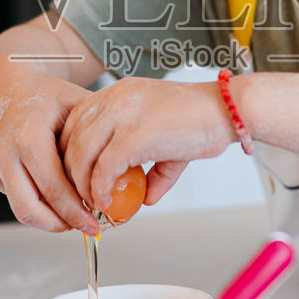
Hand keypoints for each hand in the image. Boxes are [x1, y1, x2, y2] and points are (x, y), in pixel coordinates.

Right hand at [0, 77, 99, 233]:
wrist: (7, 87)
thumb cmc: (47, 95)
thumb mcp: (78, 106)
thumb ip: (96, 138)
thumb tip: (122, 171)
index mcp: (28, 136)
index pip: (54, 188)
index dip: (76, 211)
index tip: (97, 221)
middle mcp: (5, 153)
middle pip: (32, 209)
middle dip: (63, 224)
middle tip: (87, 227)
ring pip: (22, 211)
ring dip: (50, 220)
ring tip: (75, 218)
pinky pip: (17, 198)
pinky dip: (40, 204)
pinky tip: (59, 198)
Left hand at [59, 78, 235, 212]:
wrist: (229, 110)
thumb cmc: (202, 121)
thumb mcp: (166, 140)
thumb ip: (152, 167)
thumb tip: (146, 198)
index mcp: (117, 93)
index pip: (75, 121)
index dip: (69, 152)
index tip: (76, 176)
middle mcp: (114, 98)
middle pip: (70, 138)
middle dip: (69, 173)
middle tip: (80, 197)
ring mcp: (122, 114)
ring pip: (81, 155)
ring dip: (82, 186)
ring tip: (94, 205)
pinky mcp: (135, 135)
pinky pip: (104, 168)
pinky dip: (101, 190)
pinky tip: (108, 203)